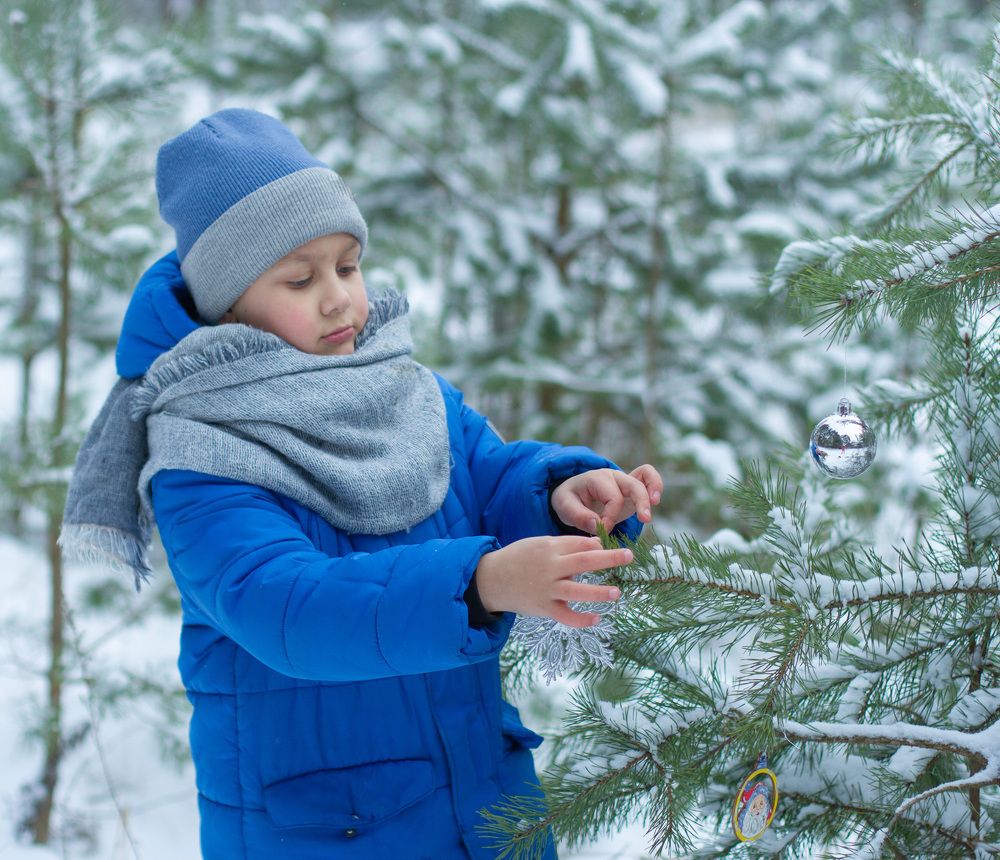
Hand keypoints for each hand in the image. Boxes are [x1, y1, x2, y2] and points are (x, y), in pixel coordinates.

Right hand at [475, 535, 631, 626]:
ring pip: (576, 591)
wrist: (491, 579)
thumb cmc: (519, 558)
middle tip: (629, 556)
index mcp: (549, 548)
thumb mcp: (539, 544)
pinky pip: (565, 616)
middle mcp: (549, 567)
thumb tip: (595, 545)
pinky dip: (581, 619)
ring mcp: (547, 589)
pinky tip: (596, 619)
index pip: (579, 544)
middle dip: (608, 558)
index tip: (611, 547)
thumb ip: (565, 545)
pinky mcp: (544, 608)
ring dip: (598, 592)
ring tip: (616, 593)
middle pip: (583, 561)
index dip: (597, 545)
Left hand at [550, 465, 662, 533]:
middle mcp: (613, 476)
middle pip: (632, 484)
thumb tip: (598, 525)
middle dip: (640, 502)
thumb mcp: (564, 506)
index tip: (602, 530)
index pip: (613, 498)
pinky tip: (655, 502)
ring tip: (655, 506)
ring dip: (653, 489)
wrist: (571, 495)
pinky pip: (648, 477)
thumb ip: (579, 516)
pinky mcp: (631, 488)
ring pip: (645, 475)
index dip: (611, 517)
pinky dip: (655, 486)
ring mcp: (623, 480)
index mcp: (596, 478)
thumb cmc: (569, 499)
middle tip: (644, 520)